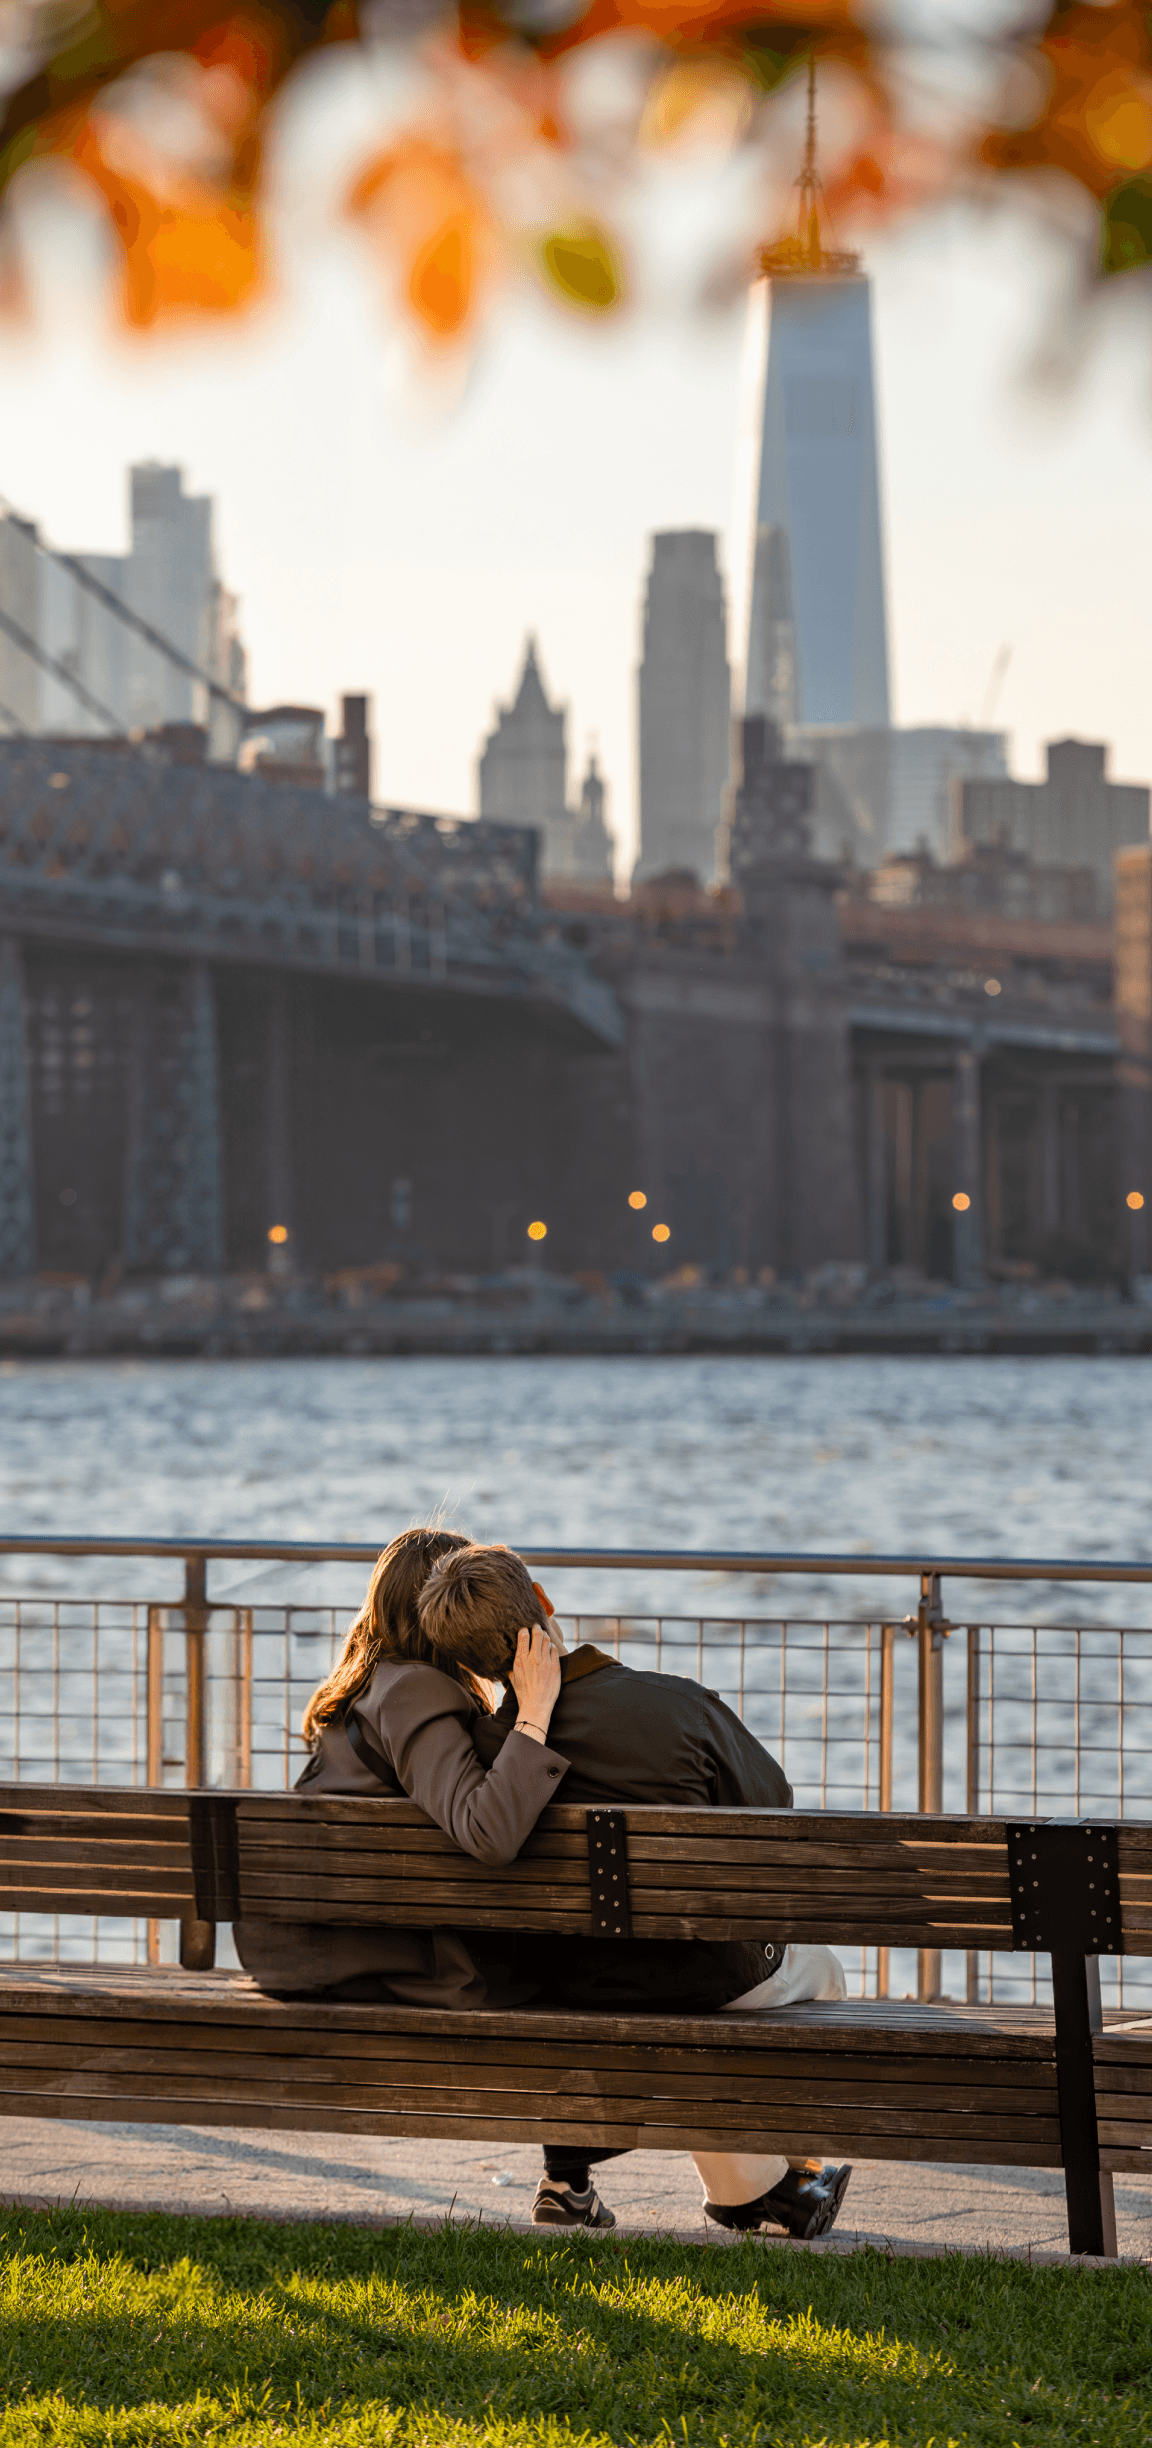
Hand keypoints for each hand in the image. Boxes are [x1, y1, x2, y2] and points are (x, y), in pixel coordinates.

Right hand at [509, 1623, 561, 1738]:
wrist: (536, 1706)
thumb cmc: (523, 1694)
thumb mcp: (513, 1678)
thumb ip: (512, 1666)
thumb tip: (512, 1659)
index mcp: (521, 1660)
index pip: (523, 1635)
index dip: (524, 1630)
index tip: (525, 1630)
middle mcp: (533, 1658)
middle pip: (537, 1633)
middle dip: (537, 1628)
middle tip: (537, 1626)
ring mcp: (546, 1662)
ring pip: (547, 1640)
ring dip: (545, 1636)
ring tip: (544, 1636)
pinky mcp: (555, 1667)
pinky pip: (554, 1650)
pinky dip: (552, 1648)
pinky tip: (550, 1649)